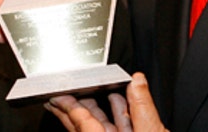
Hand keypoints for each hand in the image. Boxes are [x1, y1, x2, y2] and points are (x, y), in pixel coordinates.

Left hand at [44, 73, 167, 131]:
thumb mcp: (151, 131)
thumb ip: (143, 107)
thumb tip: (137, 80)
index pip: (80, 121)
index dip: (68, 104)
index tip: (55, 93)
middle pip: (83, 123)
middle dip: (74, 104)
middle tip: (61, 89)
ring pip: (98, 125)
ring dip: (94, 107)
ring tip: (88, 88)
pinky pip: (114, 128)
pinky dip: (114, 114)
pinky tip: (116, 101)